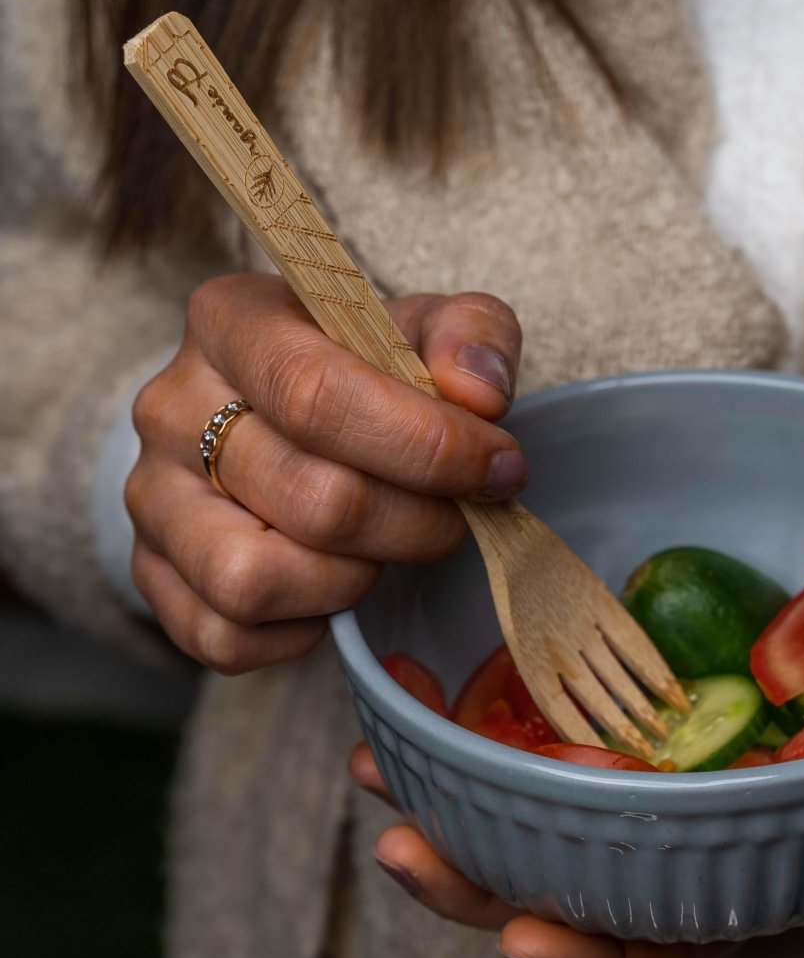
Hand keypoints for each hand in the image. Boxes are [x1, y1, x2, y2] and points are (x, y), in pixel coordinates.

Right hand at [127, 273, 524, 672]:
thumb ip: (473, 335)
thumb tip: (479, 394)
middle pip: (313, 498)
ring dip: (353, 579)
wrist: (284, 416)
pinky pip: (226, 635)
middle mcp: (171, 406)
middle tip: (458, 514)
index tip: (499, 466)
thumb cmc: (367, 370)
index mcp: (234, 321)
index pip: (317, 394)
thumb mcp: (427, 329)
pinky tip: (339, 583)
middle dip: (416, 522)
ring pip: (255, 579)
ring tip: (389, 547)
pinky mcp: (150, 571)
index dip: (426, 446)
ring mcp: (151, 495)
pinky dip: (302, 628)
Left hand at [354, 609, 803, 957]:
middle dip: (485, 881)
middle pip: (580, 878)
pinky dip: (485, 715)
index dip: (604, 948)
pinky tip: (425, 688)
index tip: (530, 935)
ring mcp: (662, 760)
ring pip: (547, 806)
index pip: (680, 930)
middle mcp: (699, 821)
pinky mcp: (641, 691)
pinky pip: (554, 718)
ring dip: (456, 796)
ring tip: (380, 769)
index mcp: (768, 857)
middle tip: (405, 849)